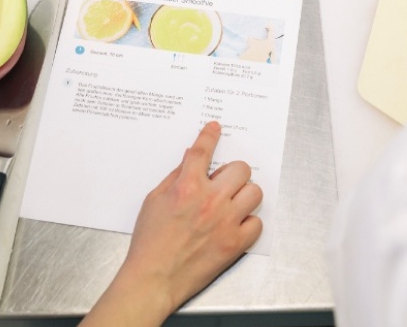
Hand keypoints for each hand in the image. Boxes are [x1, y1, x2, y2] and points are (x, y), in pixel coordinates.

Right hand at [82, 122, 262, 326]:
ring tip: (231, 203)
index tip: (215, 128)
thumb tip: (189, 161)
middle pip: (240, 169)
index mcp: (186, 187)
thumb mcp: (154, 200)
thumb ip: (174, 177)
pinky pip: (257, 223)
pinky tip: (235, 224)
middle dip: (231, 172)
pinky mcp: (235, 243)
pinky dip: (248, 222)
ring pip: (254, 192)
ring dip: (243, 194)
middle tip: (222, 182)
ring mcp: (226, 222)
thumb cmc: (150, 242)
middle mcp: (210, 201)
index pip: (202, 151)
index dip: (210, 136)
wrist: (155, 278)